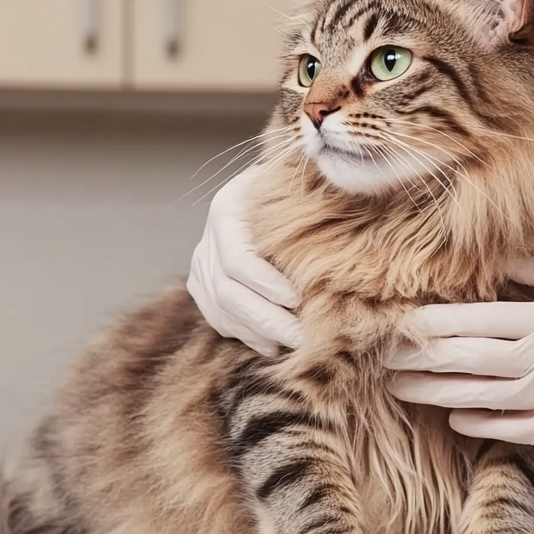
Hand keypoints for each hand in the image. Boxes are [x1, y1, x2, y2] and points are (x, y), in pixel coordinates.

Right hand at [186, 166, 303, 355]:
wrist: (269, 193)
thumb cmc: (293, 191)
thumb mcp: (298, 189)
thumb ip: (307, 209)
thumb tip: (333, 243)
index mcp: (227, 210)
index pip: (239, 260)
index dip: (266, 286)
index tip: (298, 301)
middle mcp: (207, 239)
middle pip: (227, 292)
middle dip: (267, 320)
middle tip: (301, 337)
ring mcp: (201, 264)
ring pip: (221, 311)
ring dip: (258, 333)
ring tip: (293, 343)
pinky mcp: (202, 286)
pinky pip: (218, 319)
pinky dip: (246, 336)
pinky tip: (273, 344)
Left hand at [386, 257, 533, 461]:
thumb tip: (500, 266)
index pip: (482, 320)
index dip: (436, 322)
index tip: (400, 317)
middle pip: (469, 359)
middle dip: (421, 355)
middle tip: (383, 351)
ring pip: (479, 397)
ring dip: (433, 391)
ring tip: (398, 384)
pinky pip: (509, 429)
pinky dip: (476, 420)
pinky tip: (450, 412)